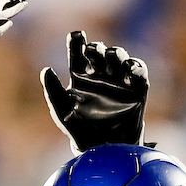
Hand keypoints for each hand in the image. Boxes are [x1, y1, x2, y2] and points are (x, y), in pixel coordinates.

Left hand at [41, 31, 147, 152]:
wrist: (105, 150)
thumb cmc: (80, 131)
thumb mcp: (63, 113)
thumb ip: (53, 92)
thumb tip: (46, 69)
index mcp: (80, 78)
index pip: (77, 54)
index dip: (76, 41)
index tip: (76, 35)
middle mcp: (99, 76)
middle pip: (99, 51)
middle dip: (97, 47)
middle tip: (92, 51)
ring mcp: (118, 81)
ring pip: (119, 56)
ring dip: (116, 53)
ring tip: (112, 57)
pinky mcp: (136, 90)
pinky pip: (139, 71)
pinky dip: (136, 67)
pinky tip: (129, 70)